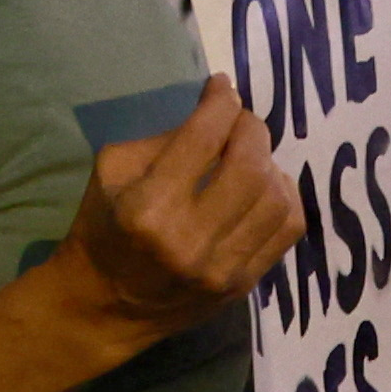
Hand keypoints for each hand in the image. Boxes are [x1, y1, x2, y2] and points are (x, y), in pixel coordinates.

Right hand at [59, 76, 304, 344]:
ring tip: (251, 154)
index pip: (202, 139)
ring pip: (276, 196)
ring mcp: (223, 267)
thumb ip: (165, 140)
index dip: (220, 103)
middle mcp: (190, 239)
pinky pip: (287, 229)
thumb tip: (215, 112)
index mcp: (148, 207)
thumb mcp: (112, 172)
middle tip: (239, 119)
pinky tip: (266, 186)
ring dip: (269, 162)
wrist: (106, 305)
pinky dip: (284, 196)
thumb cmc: (103, 227)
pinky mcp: (244, 284)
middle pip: (249, 165)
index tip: (221, 86)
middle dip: (250, 128)